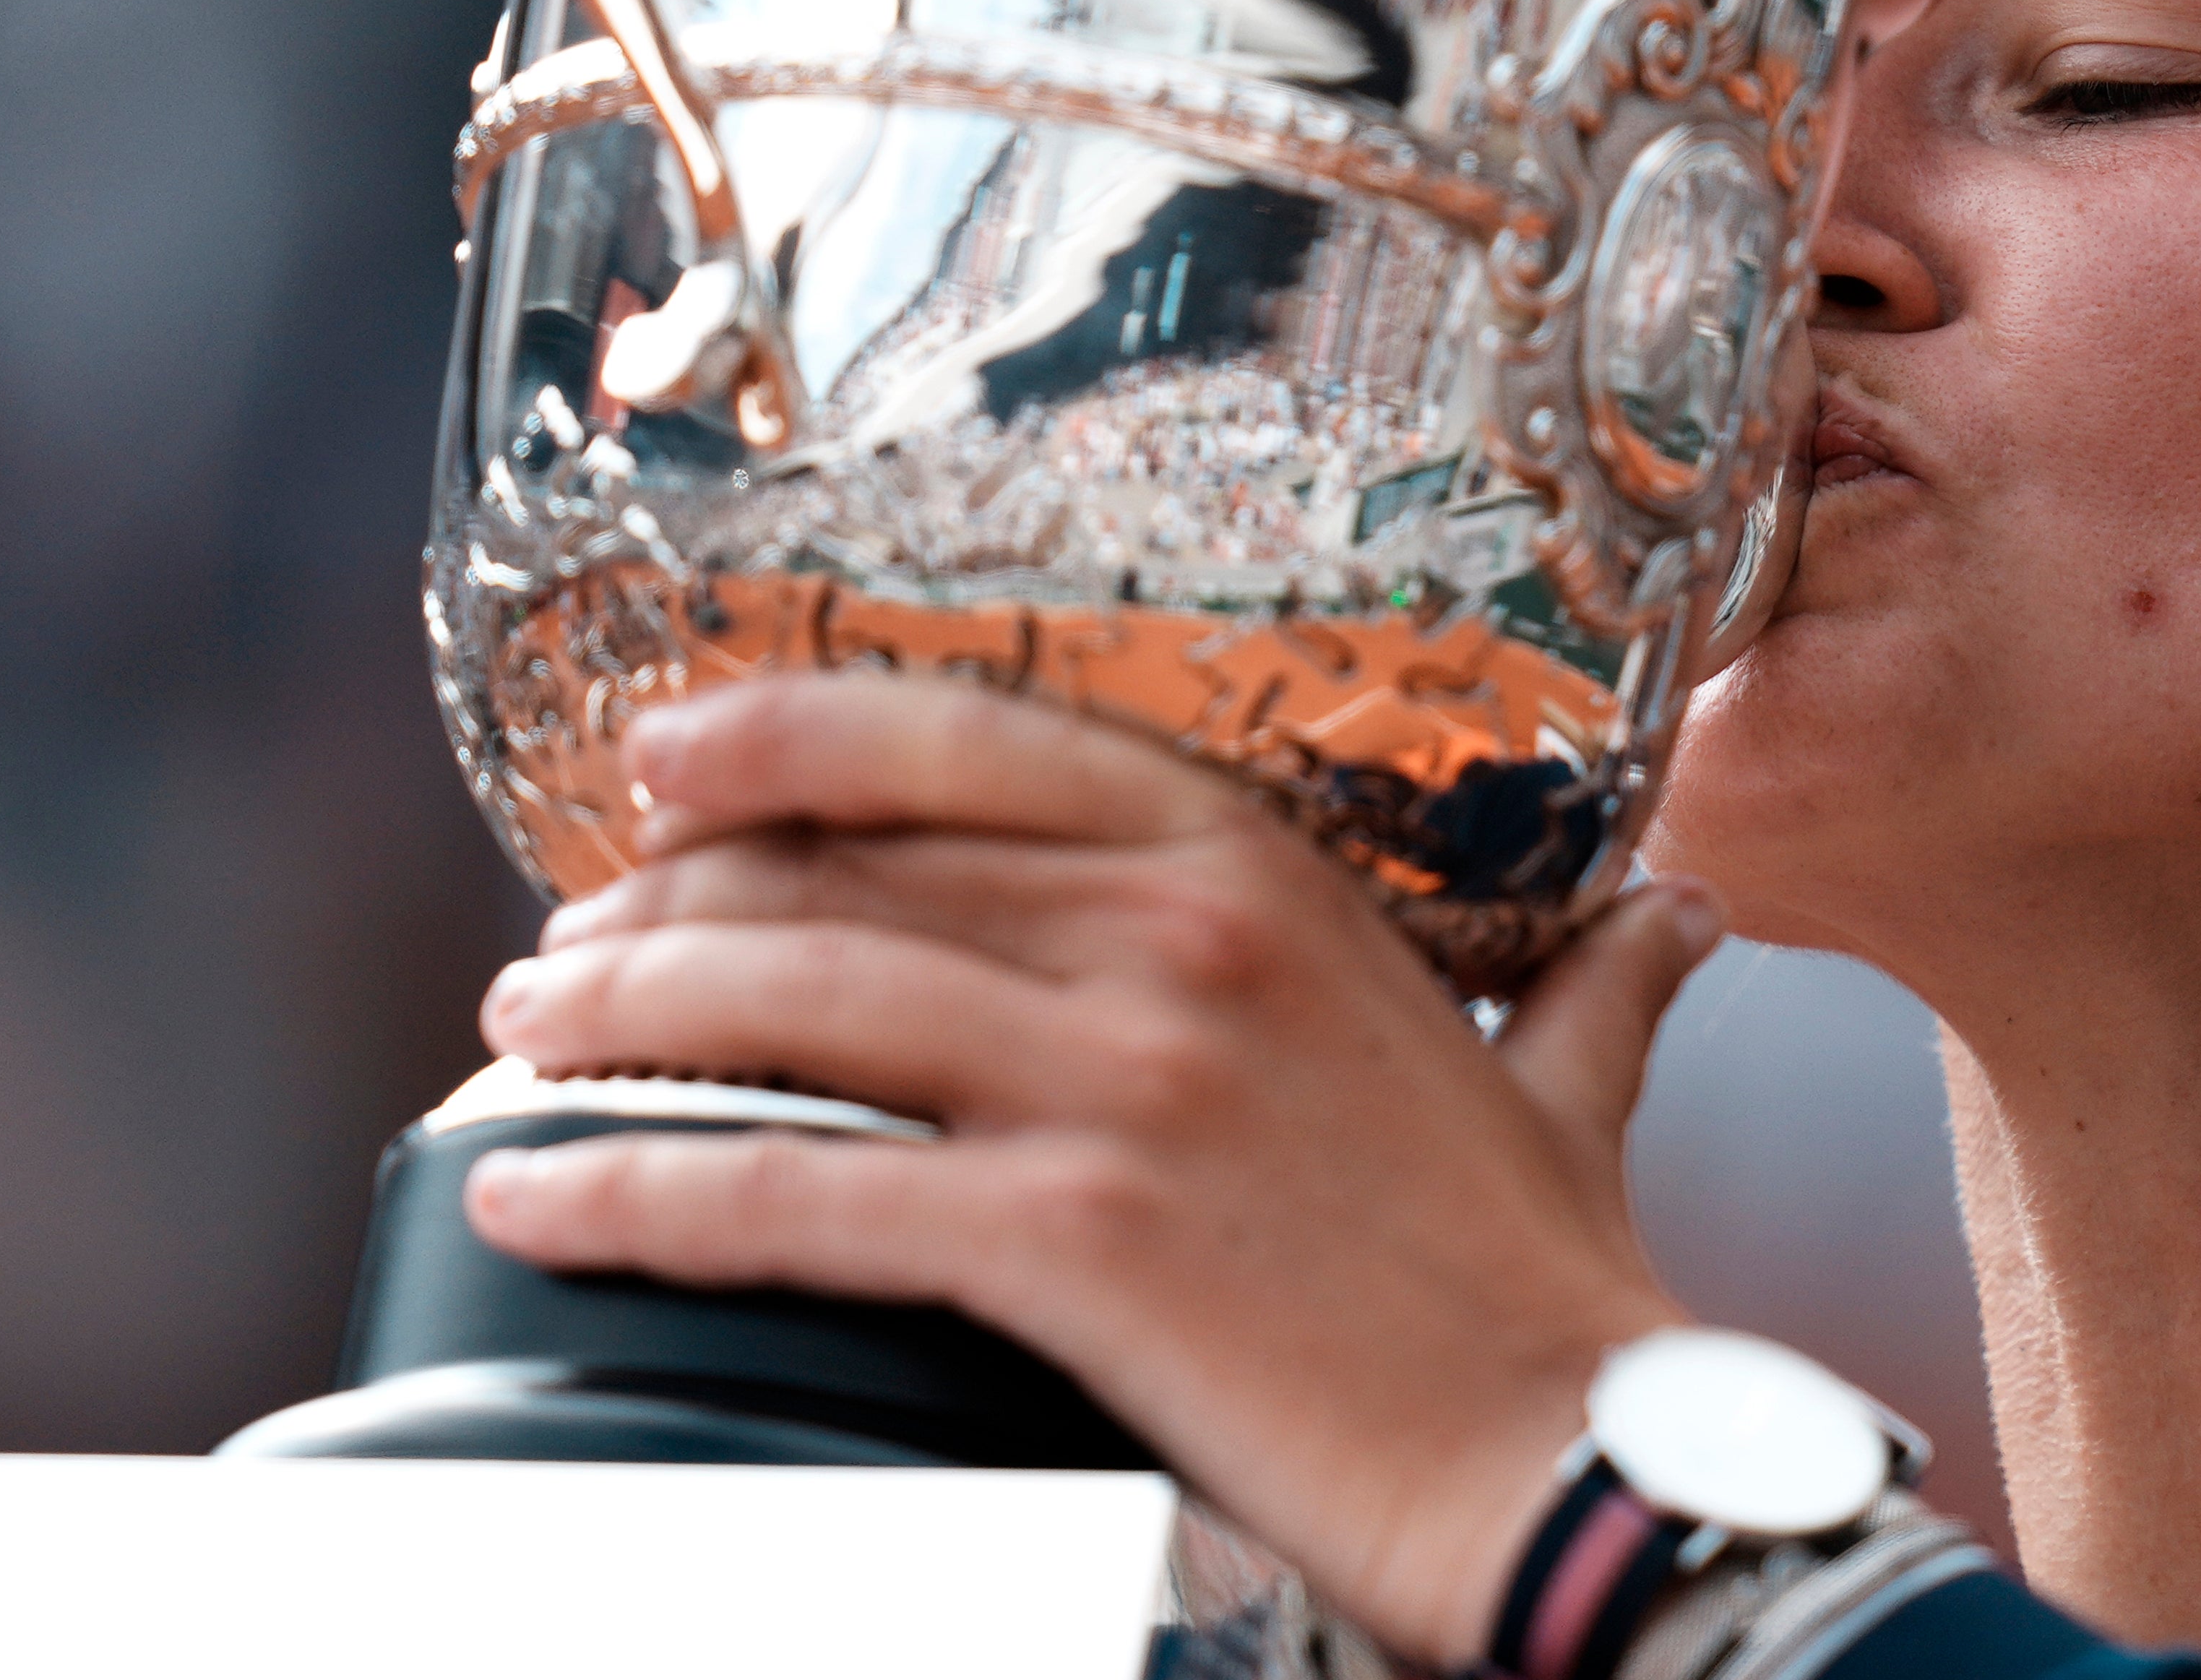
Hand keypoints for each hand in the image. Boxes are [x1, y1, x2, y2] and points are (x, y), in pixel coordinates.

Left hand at [460, 672, 1719, 1665]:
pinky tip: (539, 1194)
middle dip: (674, 897)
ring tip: (525, 1033)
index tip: (675, 759)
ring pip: (802, 1001)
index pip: (981, 744)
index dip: (798, 734)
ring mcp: (1126, 1084)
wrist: (1583, 1466)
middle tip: (563, 938)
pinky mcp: (1070, 1239)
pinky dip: (640, 1187)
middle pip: (857, 871)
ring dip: (625, 1015)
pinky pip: (797, 1188)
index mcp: (1274, 877)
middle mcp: (1186, 941)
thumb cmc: (1561, 1291)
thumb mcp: (1575, 1084)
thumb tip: (1675, 917)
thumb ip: (1598, 981)